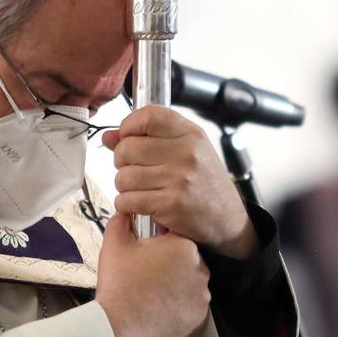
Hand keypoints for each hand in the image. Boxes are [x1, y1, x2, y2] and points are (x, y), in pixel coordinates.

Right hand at [96, 213, 210, 336]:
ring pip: (189, 283)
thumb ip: (121, 221)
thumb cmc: (119, 287)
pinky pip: (191, 305)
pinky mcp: (199, 316)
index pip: (175, 238)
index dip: (158, 245)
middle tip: (145, 275)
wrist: (118, 328)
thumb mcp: (115, 244)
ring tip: (151, 293)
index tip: (147, 254)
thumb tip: (124, 213)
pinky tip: (159, 308)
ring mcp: (202, 294)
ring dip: (175, 286)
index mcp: (183, 246)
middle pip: (184, 260)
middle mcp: (200, 268)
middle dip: (168, 265)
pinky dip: (178, 306)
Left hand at [104, 105, 257, 258]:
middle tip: (135, 171)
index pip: (149, 115)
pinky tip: (142, 204)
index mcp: (191, 134)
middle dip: (122, 162)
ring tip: (141, 190)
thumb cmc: (206, 185)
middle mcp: (187, 153)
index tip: (127, 138)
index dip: (129, 126)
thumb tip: (109, 137)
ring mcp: (179, 179)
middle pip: (127, 148)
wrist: (228, 220)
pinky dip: (127, 205)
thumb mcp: (187, 152)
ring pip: (123, 176)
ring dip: (125, 187)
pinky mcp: (170, 205)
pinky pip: (127, 200)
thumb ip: (150, 139)